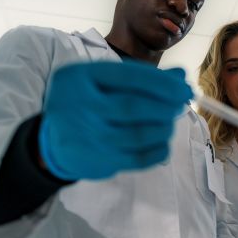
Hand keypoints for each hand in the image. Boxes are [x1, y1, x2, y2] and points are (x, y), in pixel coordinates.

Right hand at [38, 60, 192, 179]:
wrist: (52, 142)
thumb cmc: (87, 104)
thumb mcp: (104, 82)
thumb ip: (141, 77)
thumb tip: (181, 75)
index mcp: (80, 77)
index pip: (130, 78)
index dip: (163, 84)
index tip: (185, 88)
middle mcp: (80, 107)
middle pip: (134, 107)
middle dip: (166, 106)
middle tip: (180, 106)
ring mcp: (87, 137)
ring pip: (139, 135)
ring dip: (164, 128)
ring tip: (169, 123)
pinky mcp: (97, 161)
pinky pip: (139, 158)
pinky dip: (159, 150)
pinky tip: (162, 142)